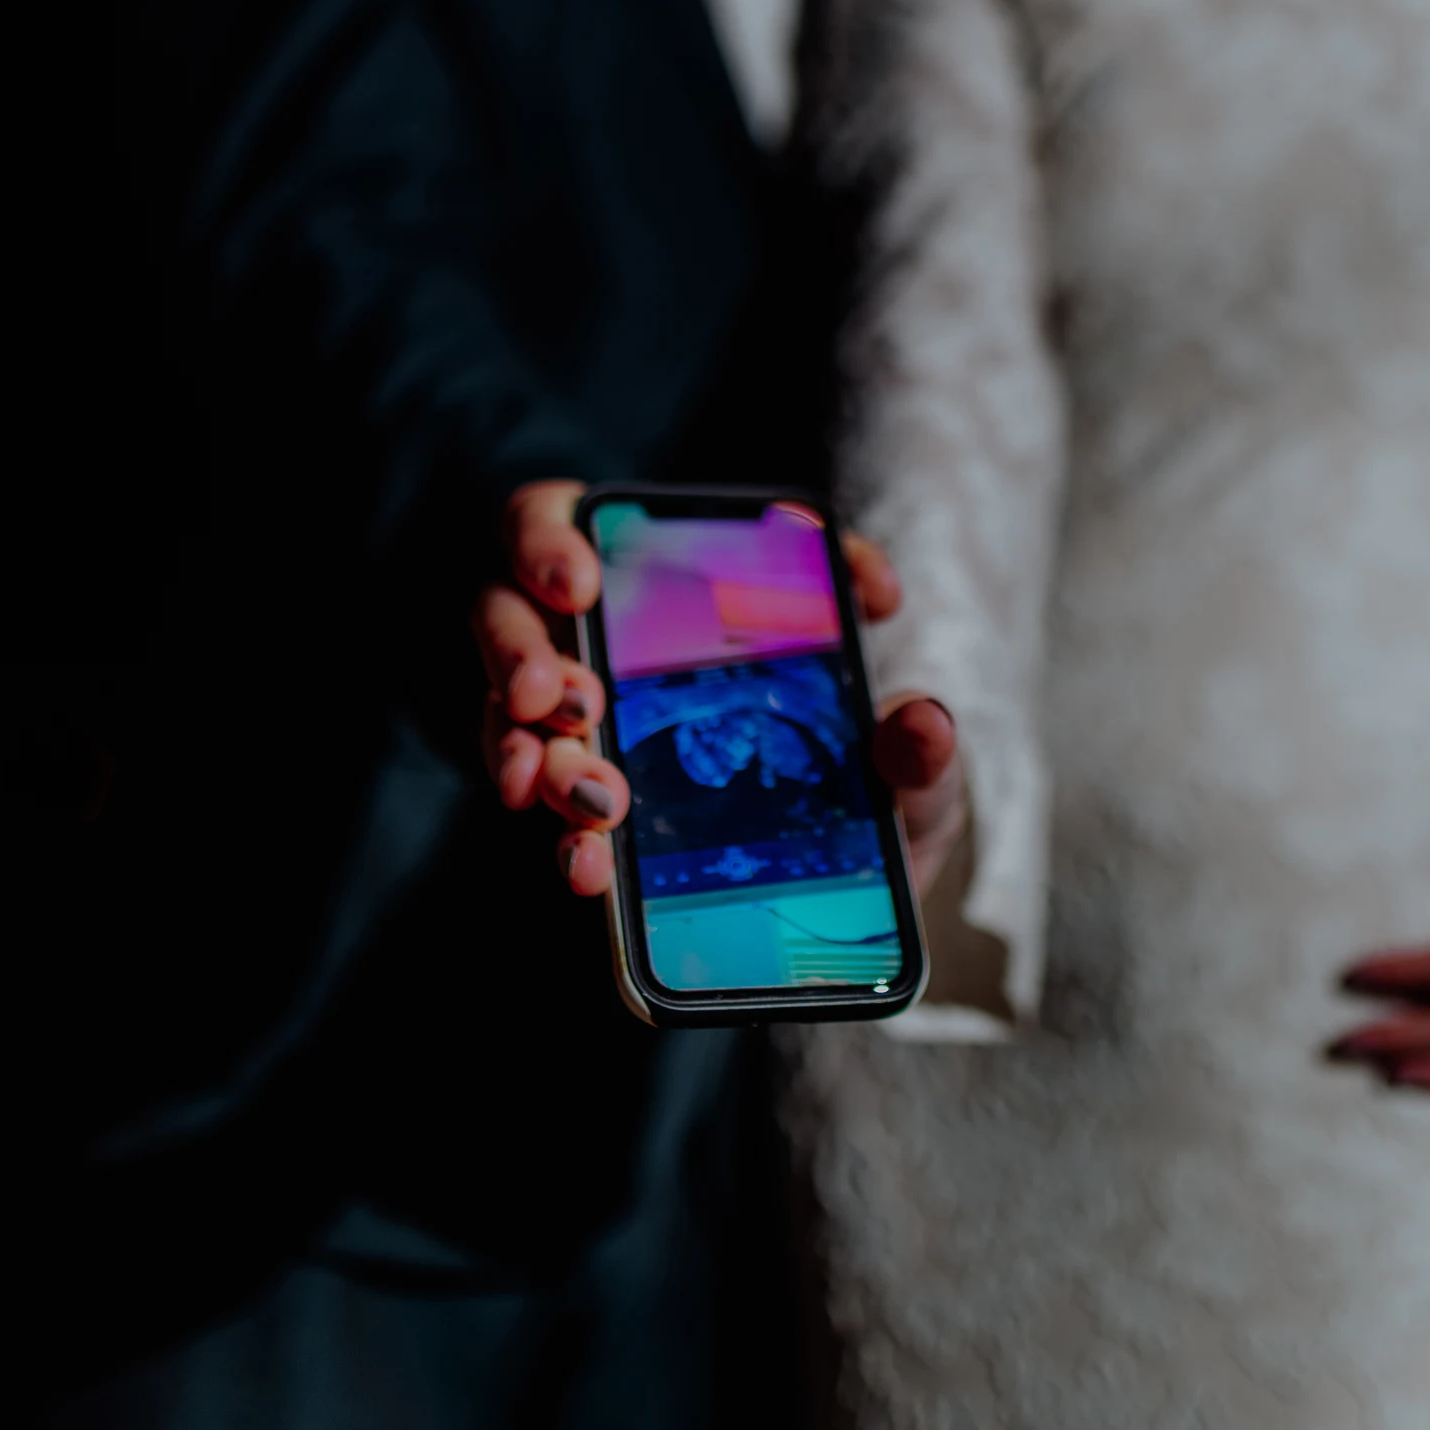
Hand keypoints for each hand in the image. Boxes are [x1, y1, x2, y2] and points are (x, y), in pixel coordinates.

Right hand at [472, 486, 966, 899]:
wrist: (860, 905)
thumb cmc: (873, 790)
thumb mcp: (909, 767)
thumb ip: (919, 744)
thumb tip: (922, 720)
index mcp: (664, 587)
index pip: (565, 524)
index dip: (550, 538)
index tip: (579, 584)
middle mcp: (602, 646)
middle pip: (507, 614)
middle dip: (521, 651)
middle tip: (568, 699)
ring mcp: (584, 731)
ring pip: (513, 716)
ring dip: (532, 751)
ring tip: (592, 799)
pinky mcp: (583, 815)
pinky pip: (548, 816)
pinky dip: (564, 837)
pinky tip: (587, 864)